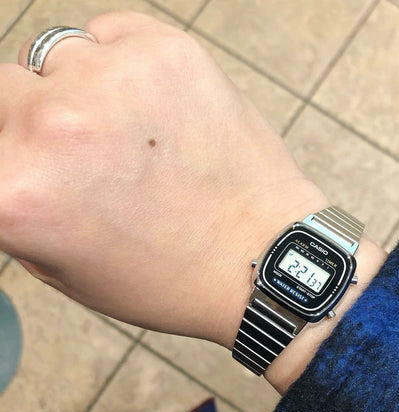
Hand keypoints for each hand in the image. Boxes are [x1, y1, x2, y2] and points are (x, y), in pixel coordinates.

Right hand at [0, 12, 328, 345]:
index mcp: (18, 194)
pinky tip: (156, 111)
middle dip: (33, 122)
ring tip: (132, 137)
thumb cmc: (169, 276)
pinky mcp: (166, 51)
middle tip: (84, 157)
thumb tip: (10, 156)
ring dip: (81, 93)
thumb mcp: (63, 267)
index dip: (11, 155)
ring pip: (58, 59)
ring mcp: (114, 80)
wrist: (260, 255)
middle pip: (2, 89)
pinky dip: (121, 66)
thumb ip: (13, 202)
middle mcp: (57, 126)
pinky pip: (109, 36)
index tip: (32, 165)